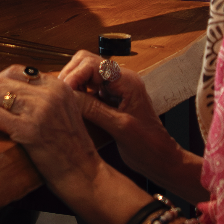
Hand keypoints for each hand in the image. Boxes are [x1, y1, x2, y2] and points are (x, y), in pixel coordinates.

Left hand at [0, 64, 137, 219]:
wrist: (86, 175)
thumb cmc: (72, 149)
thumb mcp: (65, 113)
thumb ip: (45, 98)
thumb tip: (11, 92)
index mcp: (59, 86)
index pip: (19, 71)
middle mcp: (50, 94)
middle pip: (2, 81)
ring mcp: (41, 110)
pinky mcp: (31, 130)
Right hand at [52, 51, 188, 187]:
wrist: (163, 160)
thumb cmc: (149, 146)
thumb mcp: (120, 127)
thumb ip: (93, 109)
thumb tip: (68, 96)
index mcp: (127, 81)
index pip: (92, 64)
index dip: (74, 75)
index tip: (63, 92)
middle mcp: (121, 80)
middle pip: (86, 63)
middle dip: (70, 76)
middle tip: (60, 95)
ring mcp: (115, 88)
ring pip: (85, 74)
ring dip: (73, 84)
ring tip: (65, 101)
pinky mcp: (110, 99)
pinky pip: (89, 87)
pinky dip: (78, 93)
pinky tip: (73, 107)